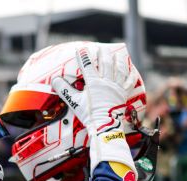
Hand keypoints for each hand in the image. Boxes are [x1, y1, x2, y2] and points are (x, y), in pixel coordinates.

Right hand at [51, 46, 137, 174]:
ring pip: (119, 69)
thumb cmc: (89, 115)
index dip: (84, 56)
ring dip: (117, 60)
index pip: (87, 65)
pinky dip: (131, 74)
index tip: (81, 49)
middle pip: (106, 64)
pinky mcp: (124, 94)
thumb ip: (64, 90)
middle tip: (101, 48)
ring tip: (116, 54)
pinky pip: (130, 82)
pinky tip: (131, 69)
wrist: (104, 126)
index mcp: (94, 83)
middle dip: (103, 54)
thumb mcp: (74, 102)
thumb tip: (55, 80)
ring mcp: (117, 87)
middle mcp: (107, 82)